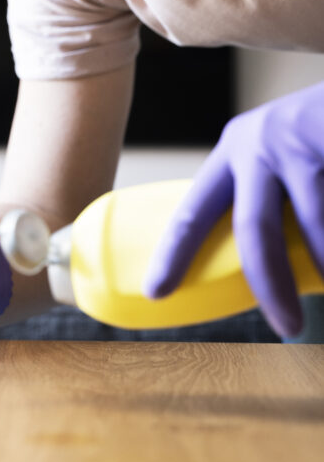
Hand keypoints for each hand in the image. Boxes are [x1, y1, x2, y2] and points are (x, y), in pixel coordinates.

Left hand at [144, 82, 323, 337]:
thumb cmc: (320, 133)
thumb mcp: (283, 152)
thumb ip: (266, 195)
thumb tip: (264, 277)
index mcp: (234, 152)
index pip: (192, 210)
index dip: (172, 254)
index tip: (155, 292)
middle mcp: (259, 144)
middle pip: (253, 229)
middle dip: (270, 286)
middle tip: (287, 328)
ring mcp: (299, 140)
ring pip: (315, 225)